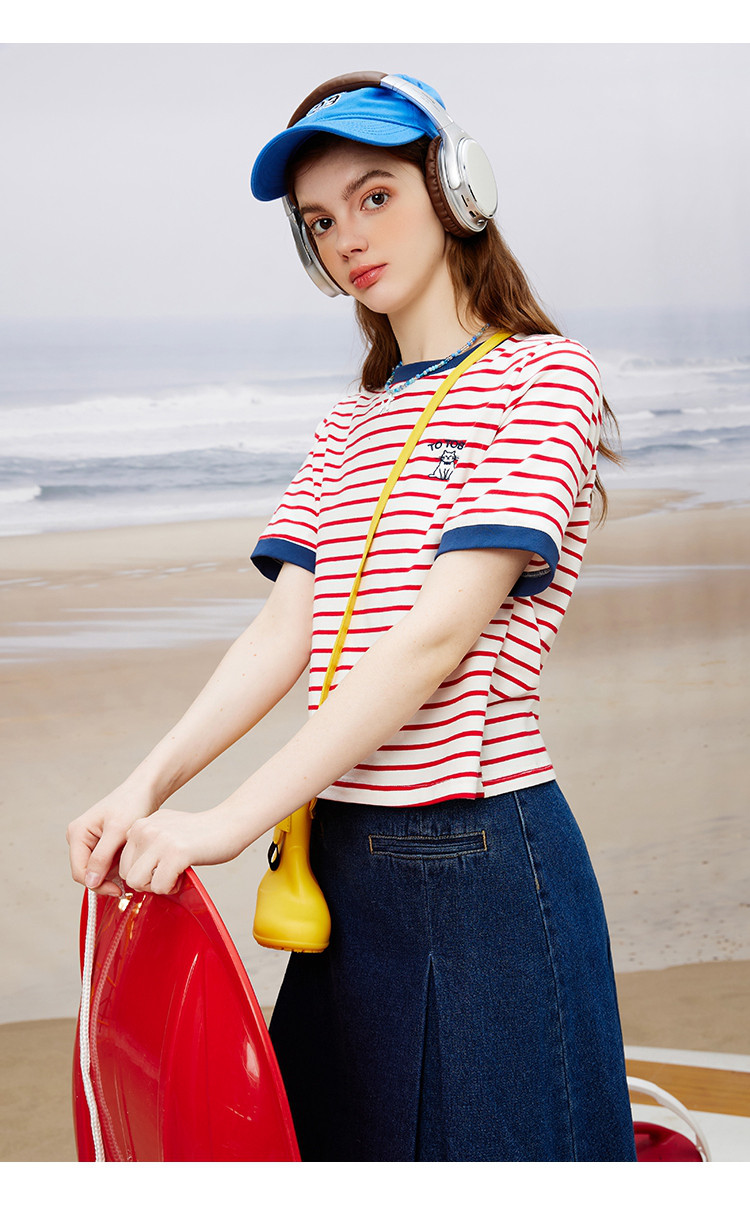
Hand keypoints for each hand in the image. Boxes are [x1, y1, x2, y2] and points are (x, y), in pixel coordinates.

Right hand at [67, 784, 158, 896]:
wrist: (145, 790)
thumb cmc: (132, 803)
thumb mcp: (117, 830)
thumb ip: (102, 857)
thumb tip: (90, 882)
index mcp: (77, 833)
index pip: (80, 872)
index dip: (98, 885)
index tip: (119, 890)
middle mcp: (79, 838)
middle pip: (87, 873)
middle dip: (106, 879)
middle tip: (128, 882)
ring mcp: (89, 841)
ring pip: (97, 870)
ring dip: (113, 873)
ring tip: (131, 866)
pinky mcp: (101, 843)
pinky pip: (106, 863)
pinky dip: (118, 866)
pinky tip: (130, 861)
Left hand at [117, 806, 246, 895]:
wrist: (228, 824)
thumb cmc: (199, 833)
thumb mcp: (164, 830)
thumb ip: (145, 845)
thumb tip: (131, 873)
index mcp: (139, 824)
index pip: (122, 863)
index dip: (142, 873)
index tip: (160, 868)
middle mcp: (145, 829)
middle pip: (126, 874)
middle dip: (147, 882)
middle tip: (168, 873)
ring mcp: (159, 840)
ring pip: (137, 882)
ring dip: (157, 886)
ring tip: (174, 874)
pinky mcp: (176, 853)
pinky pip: (160, 886)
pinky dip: (172, 887)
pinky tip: (184, 874)